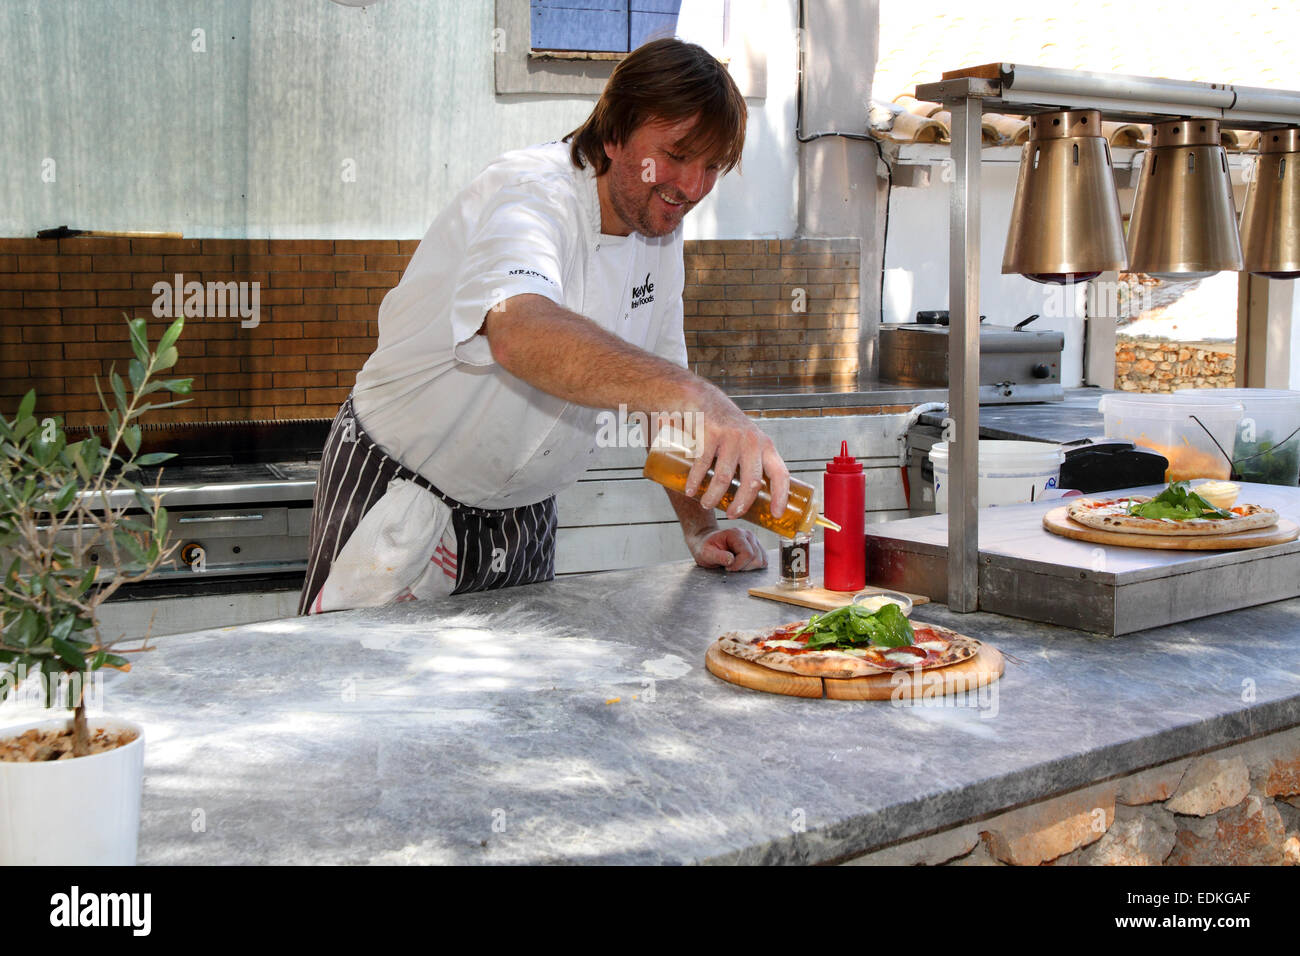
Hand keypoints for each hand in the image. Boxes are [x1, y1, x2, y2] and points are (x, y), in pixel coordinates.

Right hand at [682, 390, 789, 520]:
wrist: (703, 399)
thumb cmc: (727, 428)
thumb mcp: (748, 442)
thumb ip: (753, 464)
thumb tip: (755, 500)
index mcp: (765, 446)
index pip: (781, 473)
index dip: (781, 496)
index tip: (775, 515)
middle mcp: (752, 441)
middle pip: (751, 482)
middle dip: (741, 504)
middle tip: (732, 515)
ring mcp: (731, 437)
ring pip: (724, 477)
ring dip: (714, 497)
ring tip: (707, 504)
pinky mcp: (710, 433)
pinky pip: (703, 464)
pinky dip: (695, 482)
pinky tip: (690, 491)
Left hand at [685, 527, 766, 572]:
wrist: (707, 543)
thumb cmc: (706, 547)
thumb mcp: (705, 553)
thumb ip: (717, 556)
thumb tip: (731, 560)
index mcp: (736, 534)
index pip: (748, 554)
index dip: (738, 565)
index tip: (727, 567)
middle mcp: (748, 535)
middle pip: (757, 558)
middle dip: (744, 567)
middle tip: (731, 566)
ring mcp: (754, 541)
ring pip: (762, 561)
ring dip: (749, 567)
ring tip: (736, 564)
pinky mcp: (757, 548)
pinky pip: (763, 561)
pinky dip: (754, 566)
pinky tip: (742, 564)